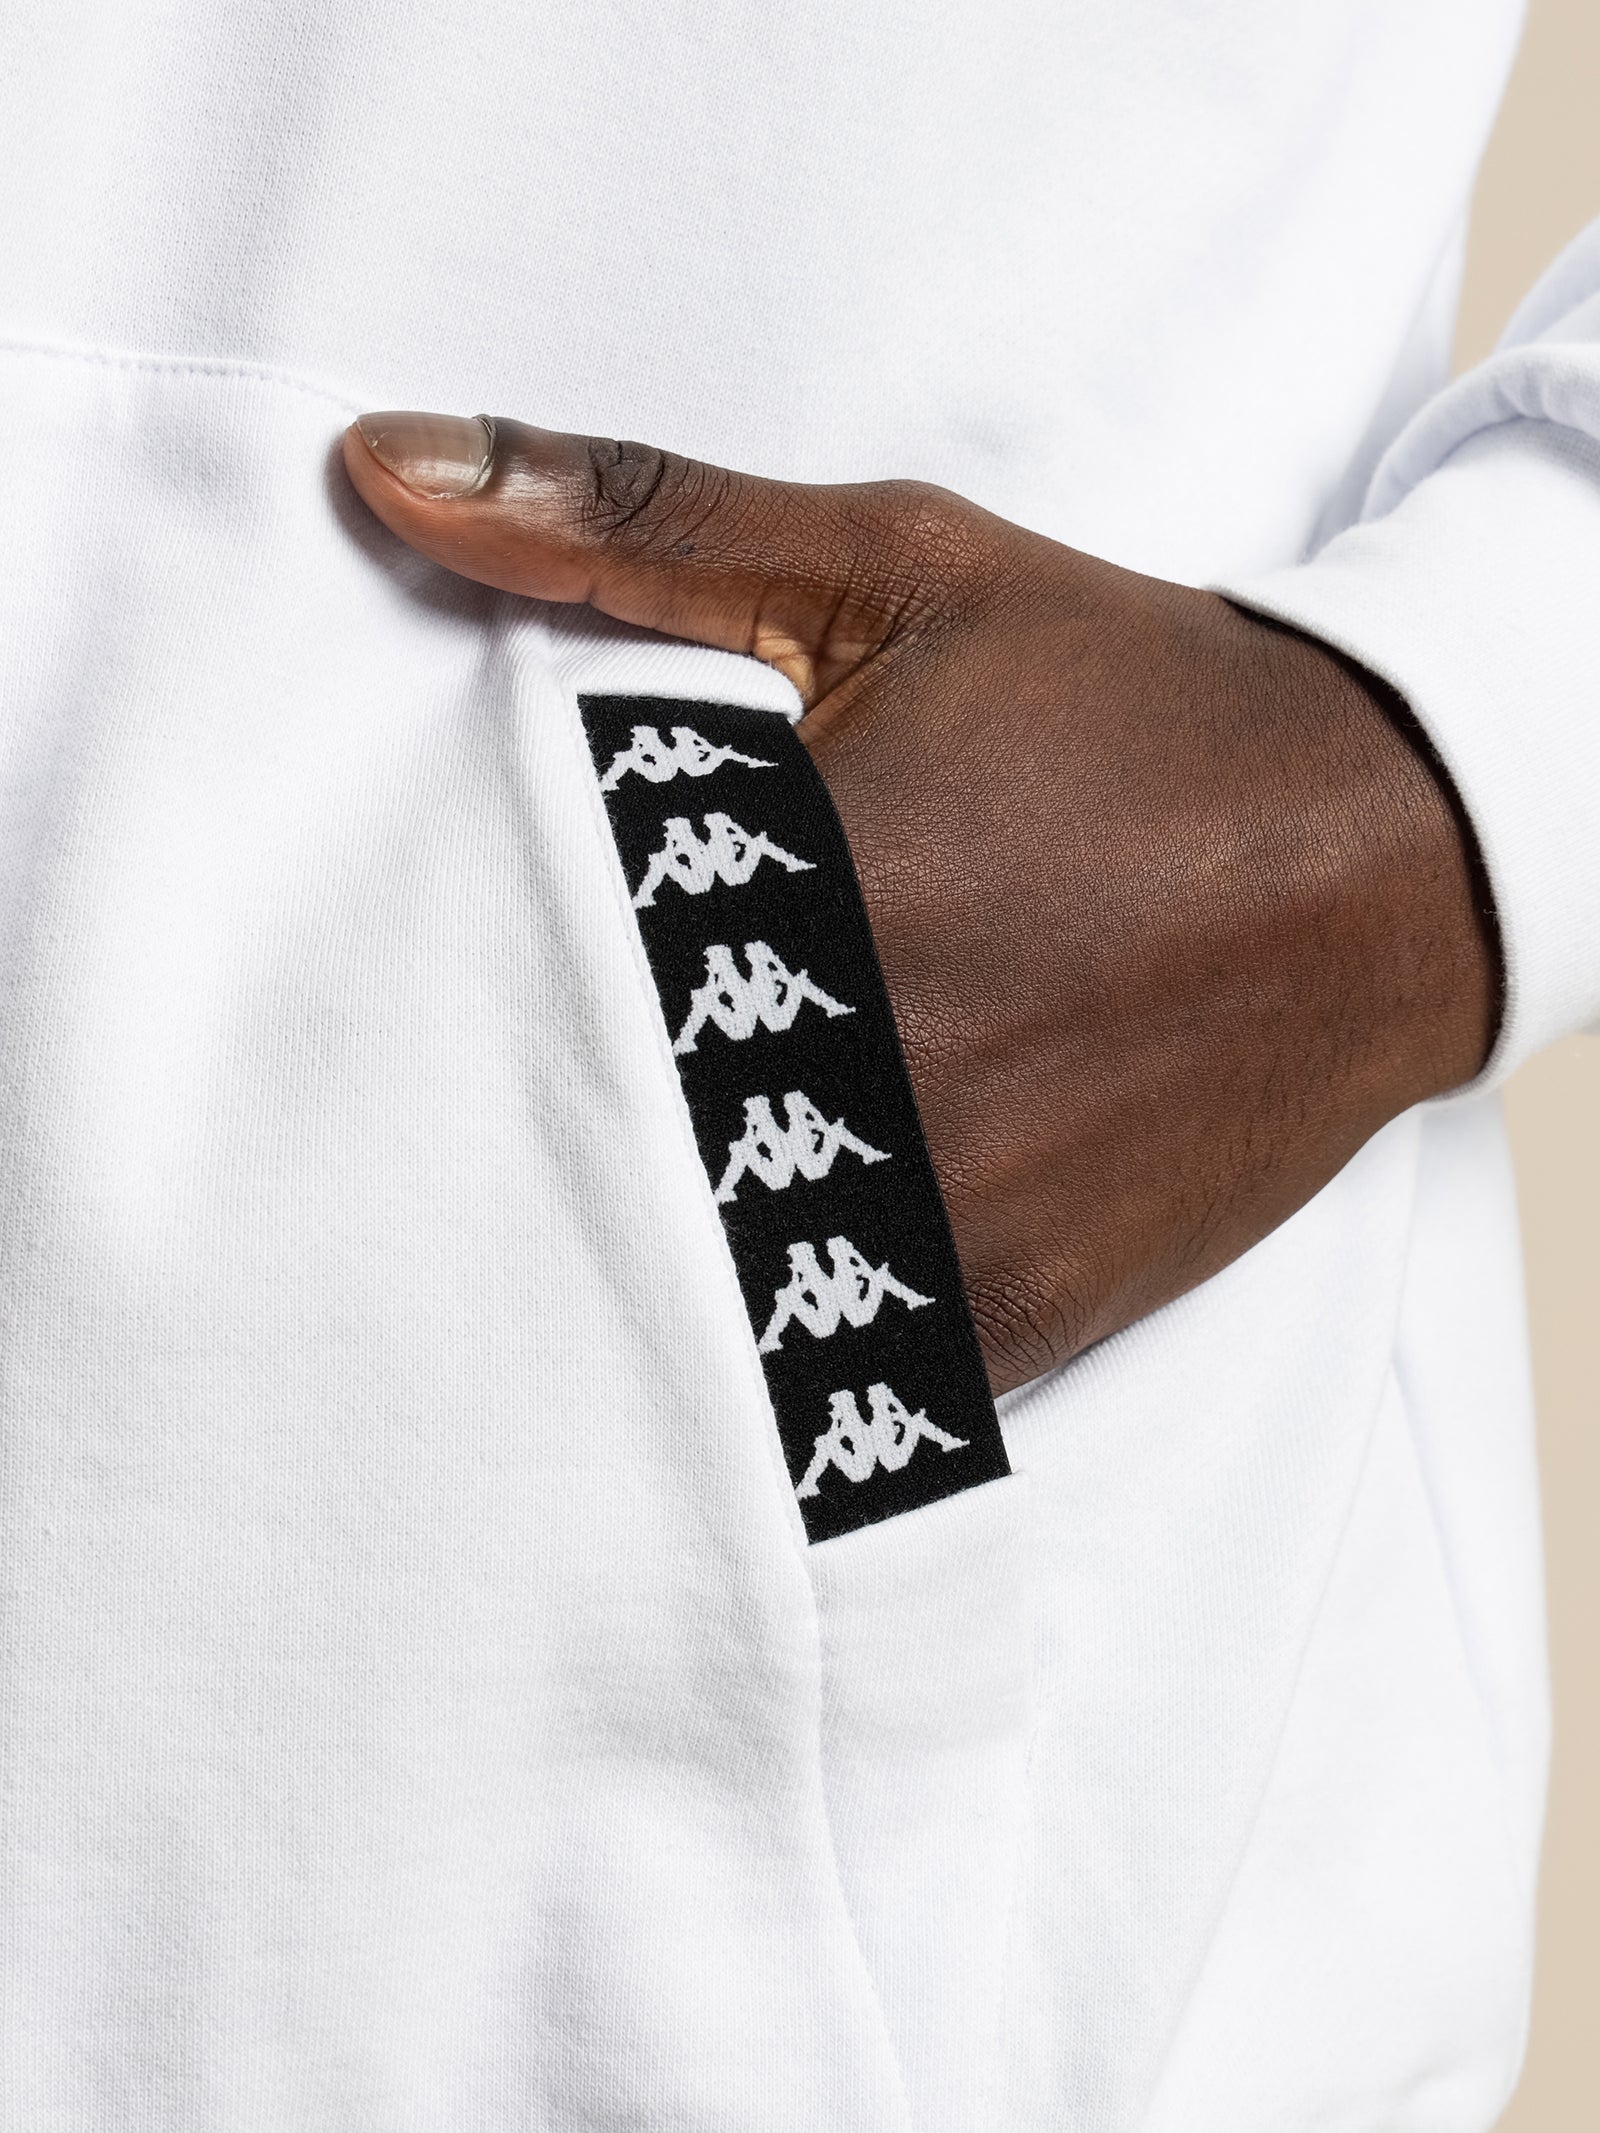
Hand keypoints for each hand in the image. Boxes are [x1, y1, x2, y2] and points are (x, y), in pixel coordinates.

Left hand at [342, 413, 1498, 1393]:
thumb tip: (384, 467)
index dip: (461, 982)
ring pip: (712, 1277)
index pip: (531, 974)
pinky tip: (771, 1237)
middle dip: (556, 1110)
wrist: (1386, 856)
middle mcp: (875, 1073)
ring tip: (648, 1162)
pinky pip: (840, 1370)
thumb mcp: (896, 567)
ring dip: (659, 1230)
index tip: (428, 976)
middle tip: (497, 1086)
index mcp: (811, 883)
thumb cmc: (1133, 698)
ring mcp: (949, 1217)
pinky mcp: (1014, 1310)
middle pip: (610, 1141)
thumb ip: (634, 521)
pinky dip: (784, 1324)